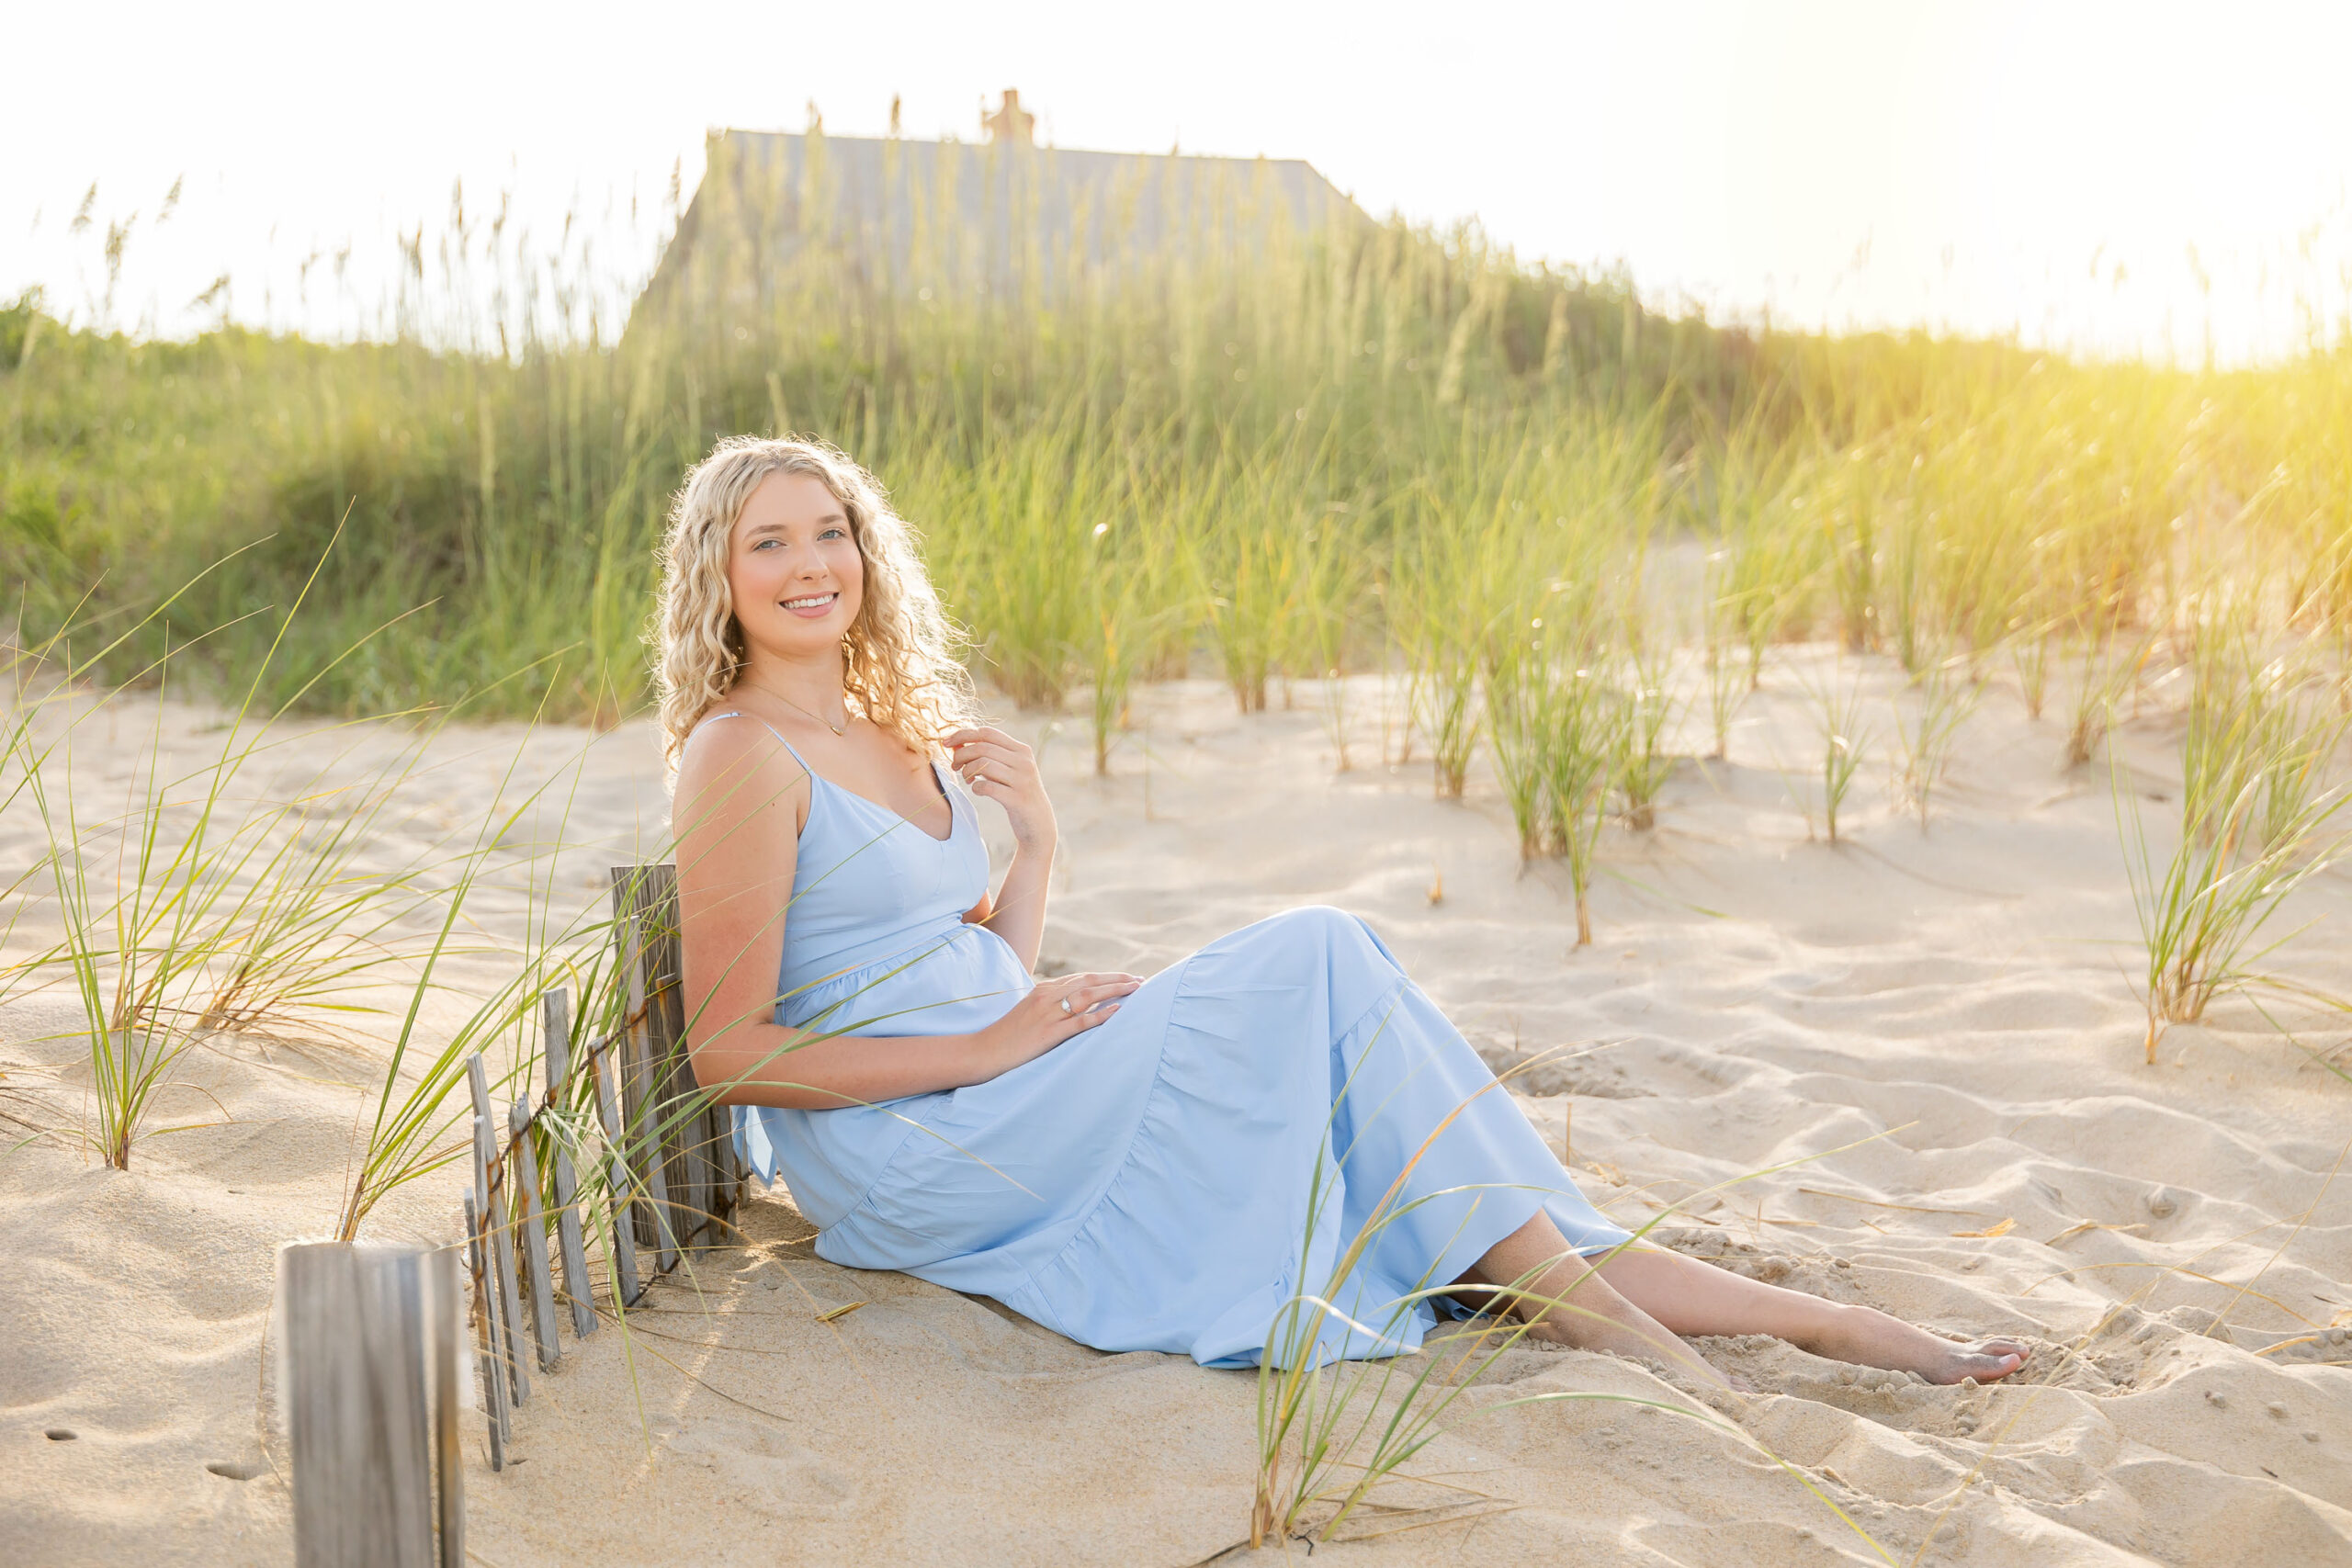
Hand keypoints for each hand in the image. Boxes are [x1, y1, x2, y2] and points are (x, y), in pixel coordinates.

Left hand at [946, 725, 1056, 851]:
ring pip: (984, 764)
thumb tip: (956, 743)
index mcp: (1021, 750)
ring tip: (968, 779)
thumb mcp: (1006, 770)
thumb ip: (987, 755)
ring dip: (967, 771)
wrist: (1038, 823)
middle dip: (961, 755)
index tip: (946, 743)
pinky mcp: (1018, 799)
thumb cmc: (1015, 793)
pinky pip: (988, 787)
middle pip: (982, 747)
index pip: (987, 733)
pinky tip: (978, 790)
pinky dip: (977, 787)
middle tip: (954, 766)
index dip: (963, 735)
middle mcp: (1024, 761)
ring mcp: (1023, 780)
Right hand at [976, 971, 1141, 1073]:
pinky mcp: (1048, 1033)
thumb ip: (1050, 1005)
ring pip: (1088, 996)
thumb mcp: (1029, 1013)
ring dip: (1115, 991)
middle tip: (1141, 981)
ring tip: (1137, 990)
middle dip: (1117, 979)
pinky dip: (1101, 1014)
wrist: (983, 1051)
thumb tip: (1073, 1006)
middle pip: (1089, 981)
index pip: (1082, 977)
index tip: (1127, 978)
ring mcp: (1047, 1013)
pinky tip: (1118, 1010)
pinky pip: (1079, 1021)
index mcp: (1043, 990)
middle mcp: (1047, 996)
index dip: (1107, 977)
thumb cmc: (1007, 1036)